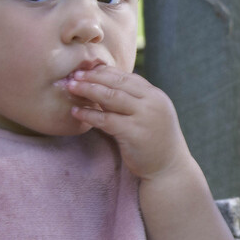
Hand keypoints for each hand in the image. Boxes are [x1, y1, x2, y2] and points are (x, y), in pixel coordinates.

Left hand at [62, 63, 192, 179]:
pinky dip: (89, 114)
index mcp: (155, 95)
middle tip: (73, 74)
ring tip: (70, 87)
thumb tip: (102, 87)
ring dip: (88, 90)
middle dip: (93, 77)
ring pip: (111, 97)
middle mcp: (152, 102)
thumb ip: (132, 101)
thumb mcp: (147, 115)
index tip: (84, 69)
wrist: (170, 169)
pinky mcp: (135, 134)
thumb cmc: (154, 141)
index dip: (104, 71)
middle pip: (117, 82)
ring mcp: (144, 117)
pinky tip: (76, 112)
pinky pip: (107, 120)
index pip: (126, 76)